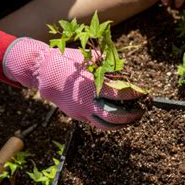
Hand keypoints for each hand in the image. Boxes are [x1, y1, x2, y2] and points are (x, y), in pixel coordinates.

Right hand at [2, 38, 144, 129]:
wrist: (42, 74)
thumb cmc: (67, 62)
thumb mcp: (88, 59)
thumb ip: (107, 68)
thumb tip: (124, 75)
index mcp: (90, 86)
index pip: (118, 95)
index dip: (133, 95)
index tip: (142, 93)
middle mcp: (86, 102)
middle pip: (114, 116)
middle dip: (131, 115)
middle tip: (141, 109)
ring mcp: (81, 112)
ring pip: (105, 125)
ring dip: (122, 123)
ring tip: (133, 117)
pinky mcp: (77, 117)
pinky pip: (96, 122)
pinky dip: (110, 122)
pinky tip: (118, 117)